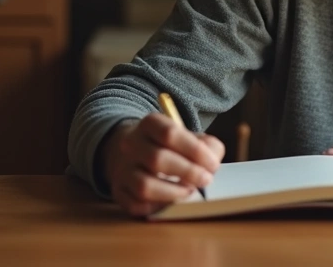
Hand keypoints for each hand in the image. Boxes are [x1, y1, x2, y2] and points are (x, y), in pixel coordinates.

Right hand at [101, 113, 224, 216]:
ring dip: (172, 193)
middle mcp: (131, 144)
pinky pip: (136, 205)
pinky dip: (158, 207)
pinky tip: (172, 202)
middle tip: (205, 180)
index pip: (169, 134)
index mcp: (150, 124)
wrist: (133, 153)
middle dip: (187, 172)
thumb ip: (207, 146)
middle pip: (157, 159)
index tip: (213, 165)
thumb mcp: (189, 138)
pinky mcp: (119, 191)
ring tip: (189, 192)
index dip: (195, 151)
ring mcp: (122, 169)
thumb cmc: (170, 148)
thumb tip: (211, 163)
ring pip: (144, 185)